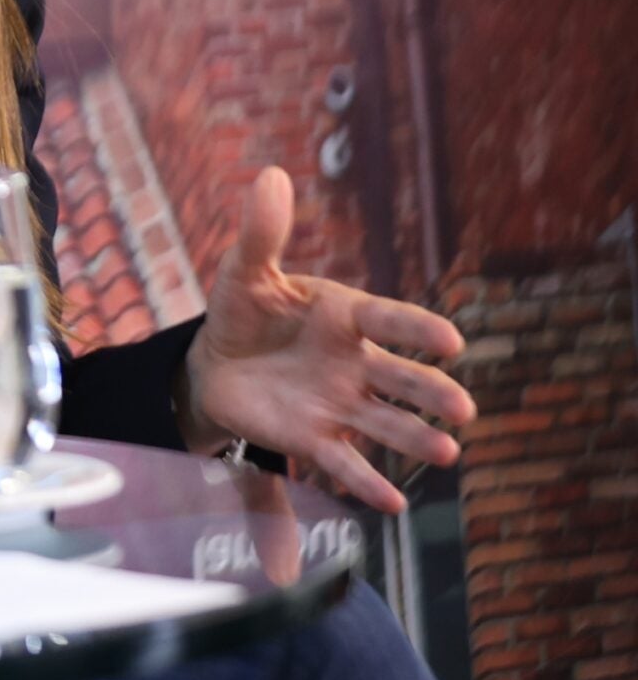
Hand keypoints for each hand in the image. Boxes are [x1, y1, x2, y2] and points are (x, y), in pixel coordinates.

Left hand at [179, 166, 475, 513]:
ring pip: (385, 424)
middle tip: (463, 409)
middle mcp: (355, 363)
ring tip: (447, 451)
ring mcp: (339, 404)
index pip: (387, 320)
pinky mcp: (314, 437)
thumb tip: (270, 176)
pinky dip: (367, 483)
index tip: (451, 340)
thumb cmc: (245, 311)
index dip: (416, 329)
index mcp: (344, 316)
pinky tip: (393, 503)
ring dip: (415, 438)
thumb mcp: (245, 271)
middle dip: (431, 392)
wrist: (215, 362)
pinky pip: (346, 463)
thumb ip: (261, 233)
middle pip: (400, 378)